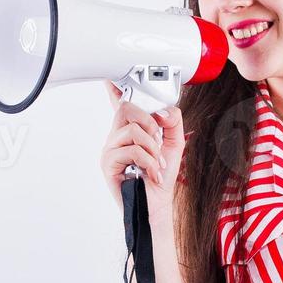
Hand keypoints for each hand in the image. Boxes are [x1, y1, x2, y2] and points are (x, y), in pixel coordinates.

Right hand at [100, 82, 184, 207]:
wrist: (156, 206)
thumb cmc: (160, 178)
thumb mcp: (174, 144)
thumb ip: (172, 121)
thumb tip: (162, 110)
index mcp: (129, 132)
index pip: (119, 105)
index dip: (115, 88)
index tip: (110, 77)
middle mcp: (116, 138)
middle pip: (126, 109)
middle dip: (149, 123)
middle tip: (157, 143)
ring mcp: (110, 150)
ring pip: (133, 130)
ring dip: (152, 149)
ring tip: (156, 164)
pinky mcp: (108, 164)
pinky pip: (132, 150)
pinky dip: (149, 162)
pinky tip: (151, 173)